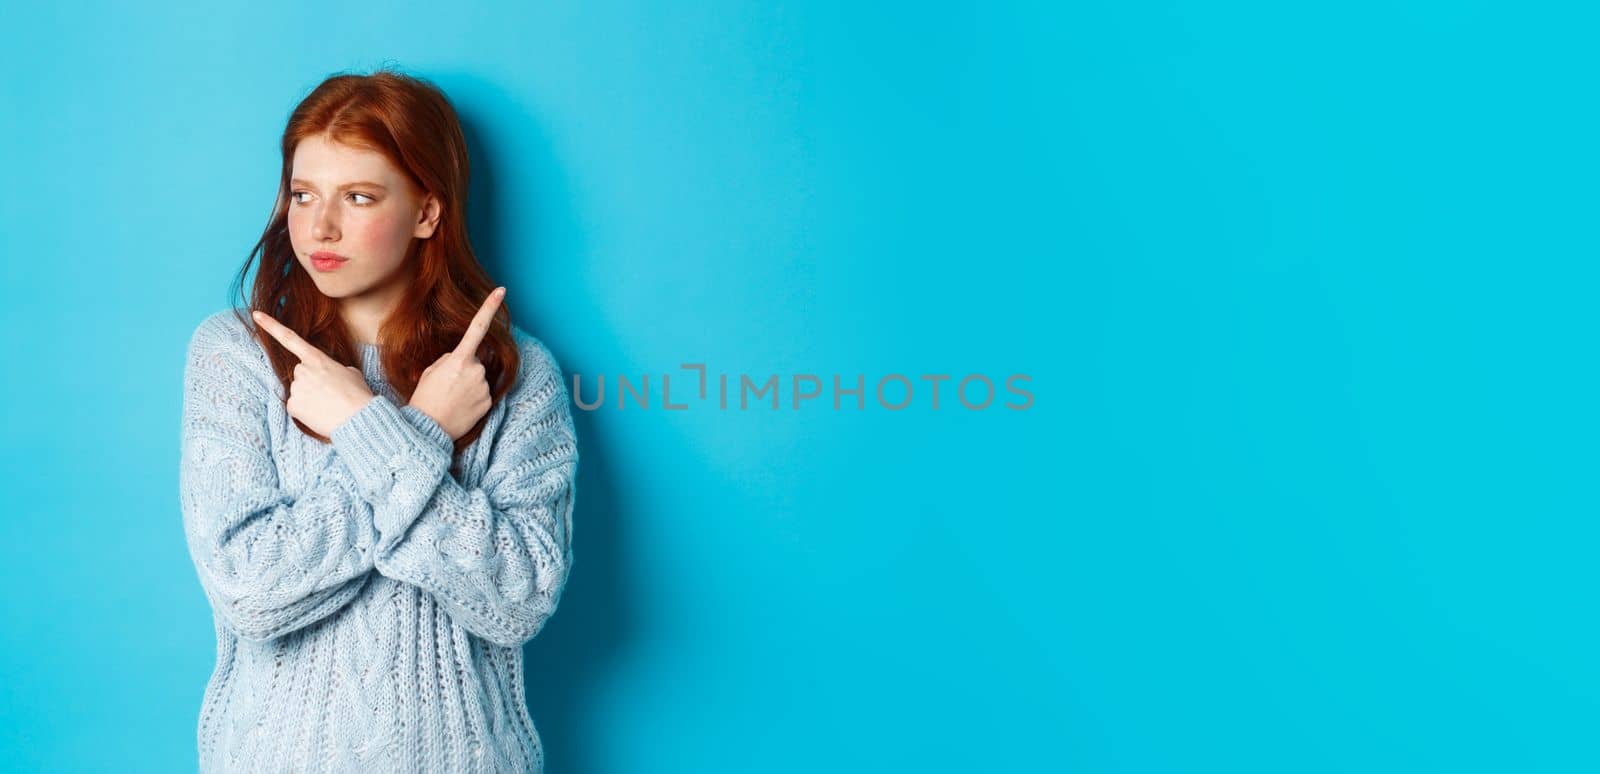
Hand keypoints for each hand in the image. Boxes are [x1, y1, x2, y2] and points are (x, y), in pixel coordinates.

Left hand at [251, 310, 375, 437]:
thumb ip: (333, 368)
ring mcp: (295, 388)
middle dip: (311, 382)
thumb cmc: (358, 395)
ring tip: (328, 405)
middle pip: (300, 374)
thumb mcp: (351, 373)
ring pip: (299, 391)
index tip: (256, 315)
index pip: (290, 338)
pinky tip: (320, 414)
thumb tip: (329, 376)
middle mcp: (302, 370)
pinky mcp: (292, 405)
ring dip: (310, 397)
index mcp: (317, 358)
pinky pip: (296, 406)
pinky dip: (306, 411)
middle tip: (329, 394)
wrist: (358, 418)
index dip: (271, 325)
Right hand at [409, 287, 505, 440]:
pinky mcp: (489, 402)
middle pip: (475, 360)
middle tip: (446, 385)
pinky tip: (460, 407)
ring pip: (479, 377)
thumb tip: (465, 358)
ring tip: (451, 397)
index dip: (489, 307)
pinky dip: (474, 398)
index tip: (501, 290)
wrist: (427, 429)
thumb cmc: (425, 397)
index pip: (477, 327)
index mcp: (459, 359)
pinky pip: (483, 393)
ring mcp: (484, 387)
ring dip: (468, 384)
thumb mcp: (431, 371)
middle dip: (464, 368)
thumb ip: (450, 359)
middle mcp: (476, 370)